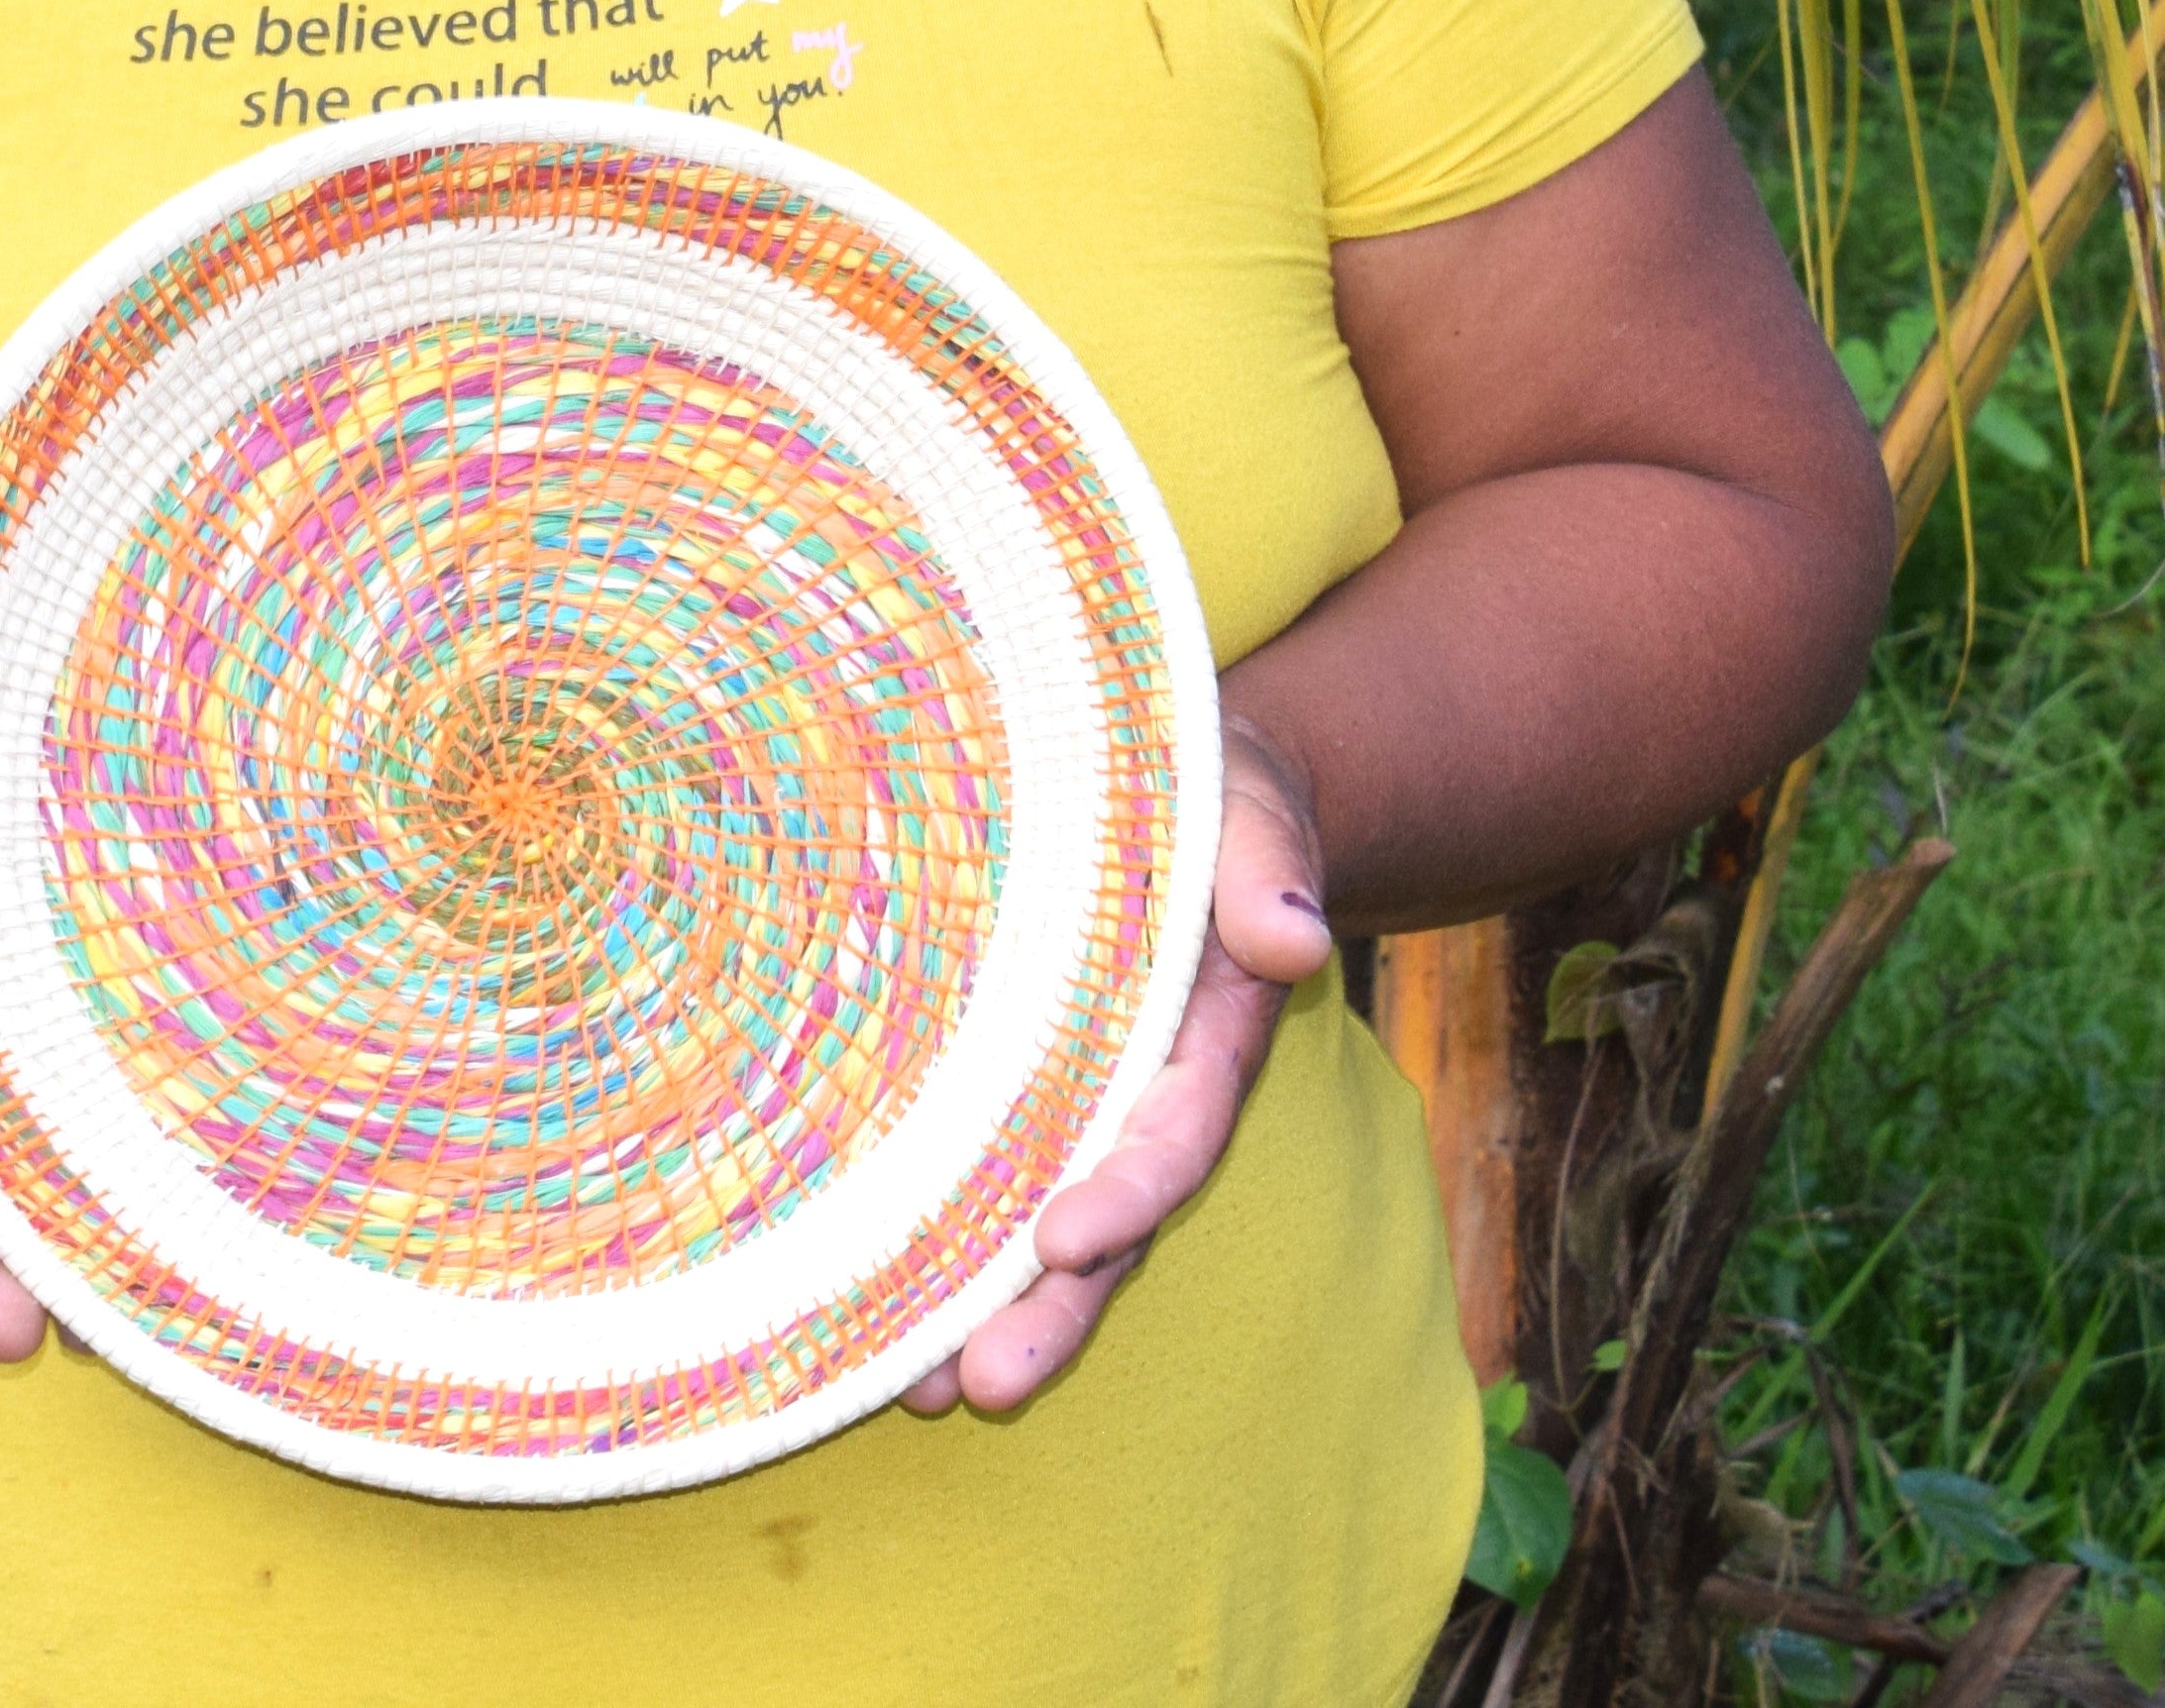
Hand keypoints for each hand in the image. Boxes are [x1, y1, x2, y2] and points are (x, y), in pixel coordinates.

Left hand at [900, 711, 1334, 1418]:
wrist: (1169, 774)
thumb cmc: (1210, 785)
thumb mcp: (1250, 801)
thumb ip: (1269, 861)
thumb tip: (1291, 932)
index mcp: (1207, 1030)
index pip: (1174, 1128)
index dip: (1128, 1188)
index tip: (1066, 1237)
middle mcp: (1145, 1086)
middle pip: (1107, 1216)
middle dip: (1053, 1308)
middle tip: (984, 1385)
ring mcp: (1081, 1092)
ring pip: (1042, 1221)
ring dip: (988, 1308)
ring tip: (922, 1397)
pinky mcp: (1018, 1077)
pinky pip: (986, 1169)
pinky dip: (947, 1244)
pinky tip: (881, 1318)